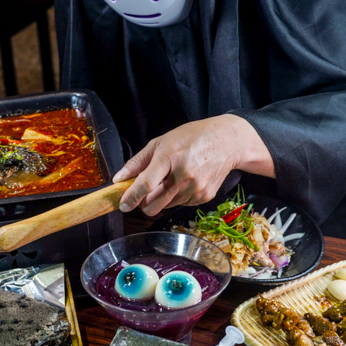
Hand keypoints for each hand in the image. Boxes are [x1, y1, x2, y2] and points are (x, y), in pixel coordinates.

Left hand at [112, 114, 273, 215]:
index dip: (132, 197)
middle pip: (154, 204)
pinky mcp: (204, 196)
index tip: (123, 206)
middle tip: (146, 192)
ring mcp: (195, 188)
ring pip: (166, 206)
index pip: (146, 184)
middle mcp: (183, 175)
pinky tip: (185, 181)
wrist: (227, 141)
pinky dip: (177, 197)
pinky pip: (181, 205)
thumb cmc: (192, 138)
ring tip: (172, 178)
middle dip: (144, 203)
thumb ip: (138, 162)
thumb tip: (119, 178)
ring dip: (162, 198)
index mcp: (169, 158)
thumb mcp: (161, 142)